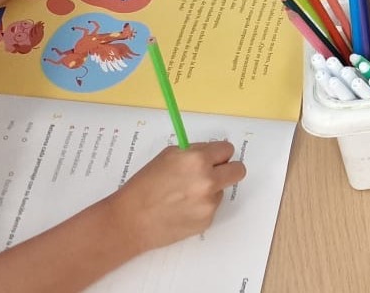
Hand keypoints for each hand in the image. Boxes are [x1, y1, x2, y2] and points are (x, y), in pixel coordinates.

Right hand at [111, 141, 247, 253]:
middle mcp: (208, 181)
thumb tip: (211, 153)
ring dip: (210, 190)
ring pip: (222, 190)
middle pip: (238, 170)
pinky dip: (200, 207)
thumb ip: (193, 152)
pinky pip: (211, 208)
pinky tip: (181, 209)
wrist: (131, 220)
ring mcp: (209, 203)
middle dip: (229, 169)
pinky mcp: (207, 220)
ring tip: (183, 196)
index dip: (219, 154)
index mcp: (197, 160)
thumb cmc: (144, 186)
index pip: (227, 150)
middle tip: (215, 173)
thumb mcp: (167, 157)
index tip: (214, 157)